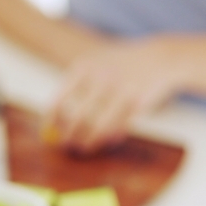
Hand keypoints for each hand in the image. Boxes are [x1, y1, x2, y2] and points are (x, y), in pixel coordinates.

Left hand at [47, 38, 187, 153]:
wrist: (157, 58)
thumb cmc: (119, 65)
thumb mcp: (95, 64)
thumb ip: (74, 88)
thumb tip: (54, 121)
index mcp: (84, 67)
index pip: (59, 100)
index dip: (51, 121)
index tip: (47, 132)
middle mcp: (100, 78)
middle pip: (76, 118)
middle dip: (69, 136)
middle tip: (66, 145)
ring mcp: (119, 90)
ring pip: (97, 127)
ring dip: (88, 141)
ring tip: (84, 146)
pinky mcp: (136, 103)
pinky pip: (118, 127)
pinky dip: (110, 137)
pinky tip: (108, 138)